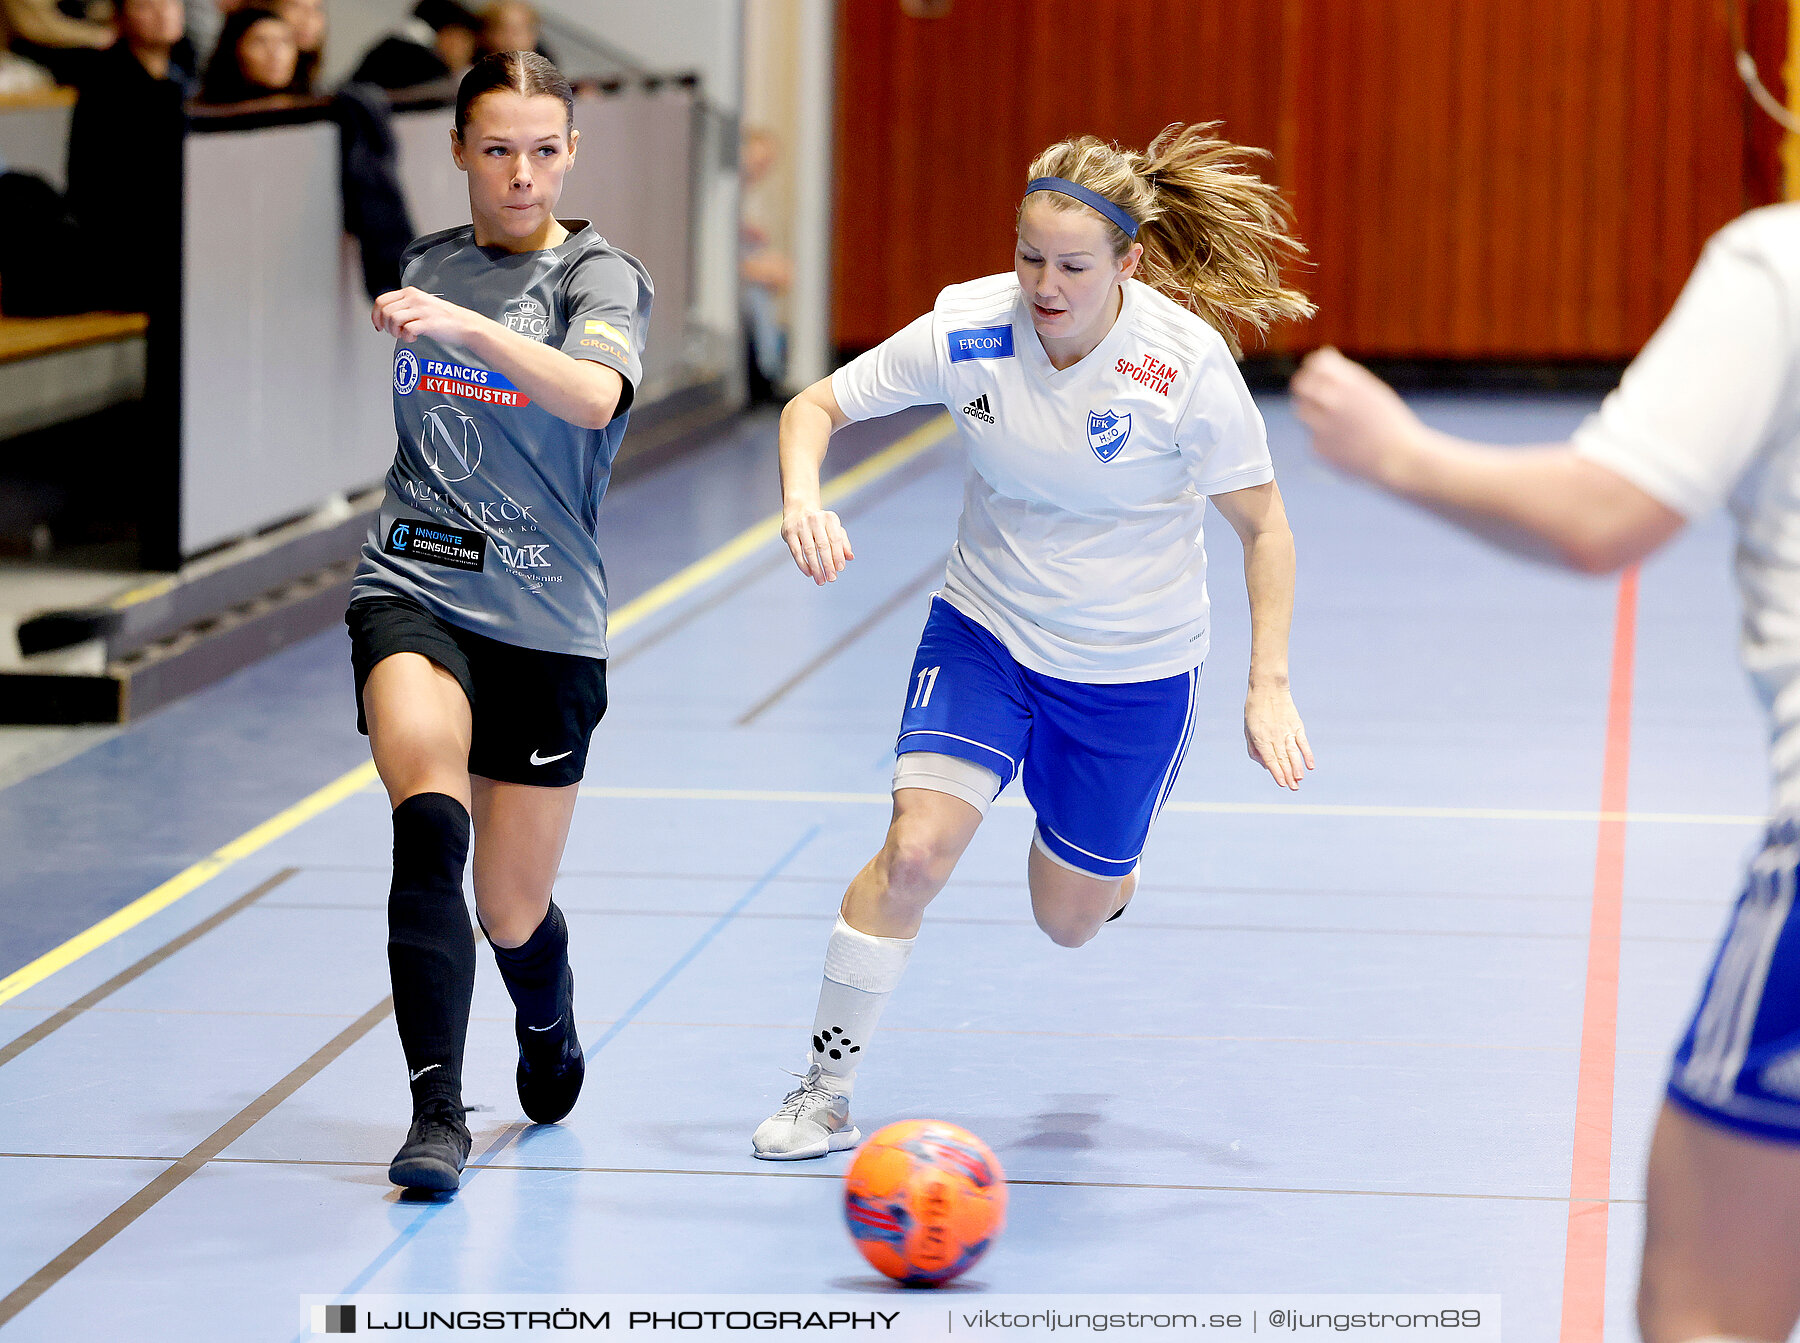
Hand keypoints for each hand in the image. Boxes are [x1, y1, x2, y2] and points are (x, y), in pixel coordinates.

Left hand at [371, 287, 475, 345]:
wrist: (465, 324)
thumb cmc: (443, 318)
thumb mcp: (421, 304)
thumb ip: (405, 305)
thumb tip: (386, 315)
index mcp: (410, 292)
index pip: (381, 300)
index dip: (375, 315)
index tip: (379, 325)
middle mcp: (414, 299)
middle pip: (385, 311)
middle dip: (385, 325)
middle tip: (394, 332)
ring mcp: (421, 310)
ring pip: (393, 320)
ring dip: (395, 332)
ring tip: (405, 335)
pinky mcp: (428, 323)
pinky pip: (407, 330)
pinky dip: (407, 338)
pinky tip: (414, 338)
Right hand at [780, 505, 853, 584]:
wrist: (799, 510)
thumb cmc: (821, 524)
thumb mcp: (834, 529)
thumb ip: (843, 543)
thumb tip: (850, 557)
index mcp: (830, 518)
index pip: (835, 539)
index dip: (838, 555)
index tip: (840, 569)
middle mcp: (815, 519)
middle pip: (822, 546)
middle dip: (828, 564)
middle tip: (832, 578)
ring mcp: (801, 525)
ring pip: (809, 550)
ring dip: (816, 568)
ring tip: (821, 580)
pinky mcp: (789, 532)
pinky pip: (796, 552)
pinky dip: (803, 564)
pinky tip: (810, 573)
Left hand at [1244, 682, 1314, 790]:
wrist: (1268, 688)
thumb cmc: (1255, 710)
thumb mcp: (1247, 729)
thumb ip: (1254, 748)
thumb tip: (1265, 766)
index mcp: (1260, 738)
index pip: (1270, 759)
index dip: (1276, 772)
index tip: (1282, 784)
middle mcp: (1275, 736)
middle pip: (1282, 759)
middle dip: (1288, 775)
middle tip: (1293, 788)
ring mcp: (1287, 731)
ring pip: (1293, 753)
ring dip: (1297, 767)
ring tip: (1300, 780)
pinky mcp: (1297, 726)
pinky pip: (1303, 742)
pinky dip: (1308, 754)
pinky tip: (1311, 765)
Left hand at [1290, 346, 1427, 488]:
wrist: (1399, 458)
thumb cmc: (1388, 422)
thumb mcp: (1372, 391)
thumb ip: (1345, 376)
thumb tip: (1322, 356)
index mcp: (1350, 383)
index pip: (1316, 363)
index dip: (1314, 367)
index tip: (1316, 371)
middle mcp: (1333, 401)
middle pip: (1300, 385)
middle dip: (1304, 386)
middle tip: (1309, 391)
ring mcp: (1323, 426)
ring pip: (1303, 411)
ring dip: (1313, 412)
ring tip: (1338, 422)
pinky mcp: (1319, 448)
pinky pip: (1314, 437)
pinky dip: (1326, 438)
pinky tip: (1346, 444)